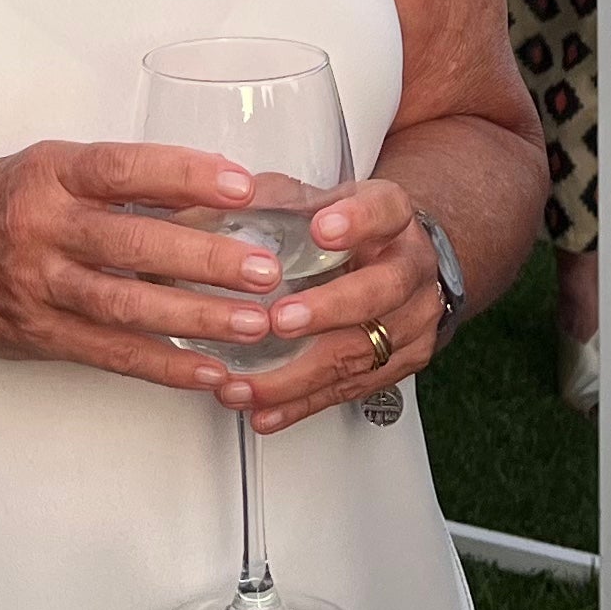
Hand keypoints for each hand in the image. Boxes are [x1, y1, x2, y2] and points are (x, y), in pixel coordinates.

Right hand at [0, 142, 336, 396]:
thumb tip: (208, 196)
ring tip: (254, 323)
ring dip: (196, 318)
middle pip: (132, 243)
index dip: (184, 176)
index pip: (123, 169)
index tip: (242, 185)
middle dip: (206, 259)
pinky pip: (109, 354)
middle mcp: (42, 227)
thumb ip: (115, 184)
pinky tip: (209, 371)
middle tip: (267, 268)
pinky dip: (163, 366)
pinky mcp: (39, 334)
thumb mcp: (44, 172)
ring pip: (125, 305)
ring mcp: (38, 286)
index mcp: (49, 174)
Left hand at [230, 179, 447, 433]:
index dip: (356, 221)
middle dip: (326, 310)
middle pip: (380, 290)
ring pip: (361, 351)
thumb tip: (199, 209)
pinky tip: (265, 410)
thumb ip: (268, 201)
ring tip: (248, 384)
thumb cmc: (347, 228)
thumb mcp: (314, 199)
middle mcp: (410, 267)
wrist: (398, 258)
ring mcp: (411, 320)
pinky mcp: (400, 363)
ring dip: (298, 374)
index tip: (321, 229)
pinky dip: (301, 403)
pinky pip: (350, 389)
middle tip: (279, 321)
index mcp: (391, 215)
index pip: (383, 211)